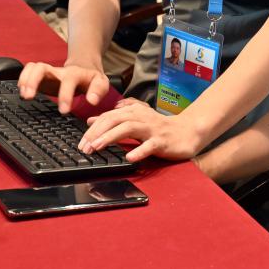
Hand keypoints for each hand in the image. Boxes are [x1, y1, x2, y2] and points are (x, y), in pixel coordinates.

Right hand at [17, 62, 110, 114]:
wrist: (84, 67)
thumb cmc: (91, 79)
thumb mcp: (101, 83)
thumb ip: (98, 91)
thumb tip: (92, 101)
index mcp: (75, 73)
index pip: (69, 80)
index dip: (65, 94)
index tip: (64, 110)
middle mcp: (59, 71)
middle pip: (42, 68)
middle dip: (34, 81)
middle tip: (30, 97)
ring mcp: (49, 72)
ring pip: (33, 67)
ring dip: (26, 80)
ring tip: (25, 95)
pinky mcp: (42, 75)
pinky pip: (29, 70)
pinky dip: (23, 79)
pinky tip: (22, 91)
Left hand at [78, 100, 202, 161]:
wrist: (187, 131)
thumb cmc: (159, 127)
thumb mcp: (135, 120)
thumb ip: (114, 119)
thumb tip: (92, 120)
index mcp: (133, 111)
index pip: (108, 116)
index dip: (93, 128)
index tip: (81, 141)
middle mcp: (141, 117)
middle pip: (115, 120)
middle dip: (97, 132)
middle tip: (84, 146)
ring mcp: (152, 129)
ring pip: (129, 128)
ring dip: (111, 137)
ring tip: (97, 147)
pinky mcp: (163, 141)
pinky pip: (150, 145)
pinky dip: (139, 151)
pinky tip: (129, 157)